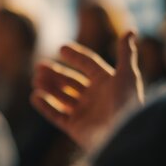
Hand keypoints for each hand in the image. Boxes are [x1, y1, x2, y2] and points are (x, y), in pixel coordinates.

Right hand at [31, 32, 143, 149]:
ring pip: (61, 96)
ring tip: (36, 79)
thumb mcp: (128, 75)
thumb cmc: (127, 103)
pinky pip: (56, 115)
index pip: (88, 65)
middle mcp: (95, 97)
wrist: (122, 135)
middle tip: (39, 66)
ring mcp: (84, 112)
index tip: (61, 48)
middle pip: (71, 81)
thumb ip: (126, 53)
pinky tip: (35, 96)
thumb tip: (131, 30)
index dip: (76, 56)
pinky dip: (45, 106)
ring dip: (48, 86)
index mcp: (107, 83)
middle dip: (55, 73)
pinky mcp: (75, 127)